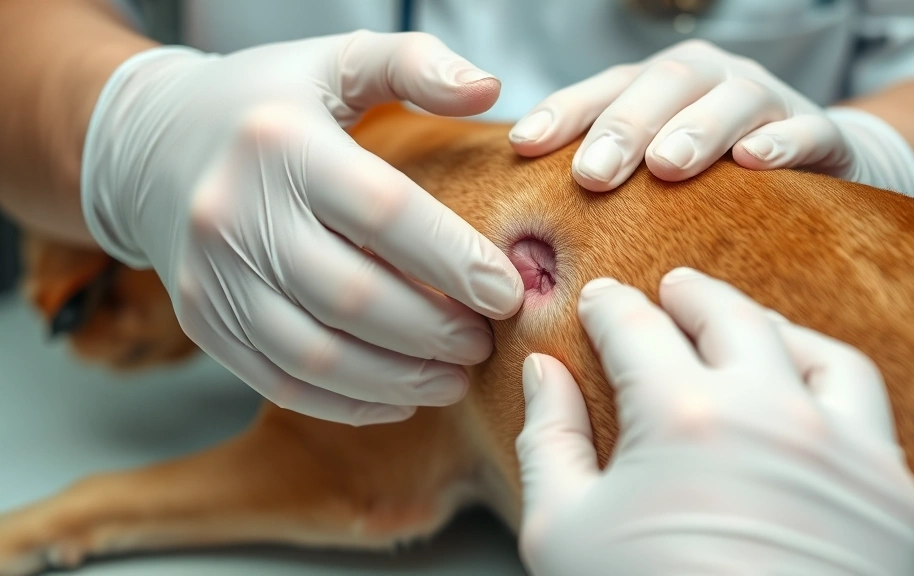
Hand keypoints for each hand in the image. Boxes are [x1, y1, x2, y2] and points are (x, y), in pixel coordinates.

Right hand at [81, 32, 523, 424]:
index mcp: (280, 143)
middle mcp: (235, 214)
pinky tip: (398, 398)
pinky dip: (348, 402)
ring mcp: (212, 276)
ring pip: (318, 355)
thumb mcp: (335, 61)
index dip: (455, 261)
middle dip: (435, 333)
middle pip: (354, 299)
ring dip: (399, 381)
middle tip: (484, 343)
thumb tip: (487, 88)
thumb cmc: (266, 104)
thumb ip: (415, 65)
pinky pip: (281, 382)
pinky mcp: (201, 321)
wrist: (152, 145)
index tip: (509, 294)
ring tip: (454, 379)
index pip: (384, 214)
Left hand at [509, 40, 913, 200]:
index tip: (525, 145)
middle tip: (593, 173)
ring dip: (697, 128)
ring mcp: (769, 101)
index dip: (564, 112)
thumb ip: (607, 186)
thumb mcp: (655, 175)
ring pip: (734, 98)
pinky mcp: (822, 133)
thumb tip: (531, 237)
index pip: (605, 88)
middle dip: (625, 127)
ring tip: (666, 166)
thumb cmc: (713, 179)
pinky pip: (807, 130)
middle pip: (664, 85)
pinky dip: (782, 142)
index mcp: (660, 86)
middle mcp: (711, 80)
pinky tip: (755, 161)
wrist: (817, 168)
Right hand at [516, 268, 913, 574]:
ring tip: (740, 323)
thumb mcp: (561, 531)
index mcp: (681, 416)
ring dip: (763, 324)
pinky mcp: (886, 489)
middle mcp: (769, 414)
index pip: (636, 328)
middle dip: (689, 295)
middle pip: (726, 317)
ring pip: (803, 347)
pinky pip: (860, 401)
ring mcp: (838, 447)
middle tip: (669, 289)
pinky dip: (824, 372)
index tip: (602, 300)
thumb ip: (548, 439)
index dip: (612, 307)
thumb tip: (544, 372)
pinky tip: (801, 382)